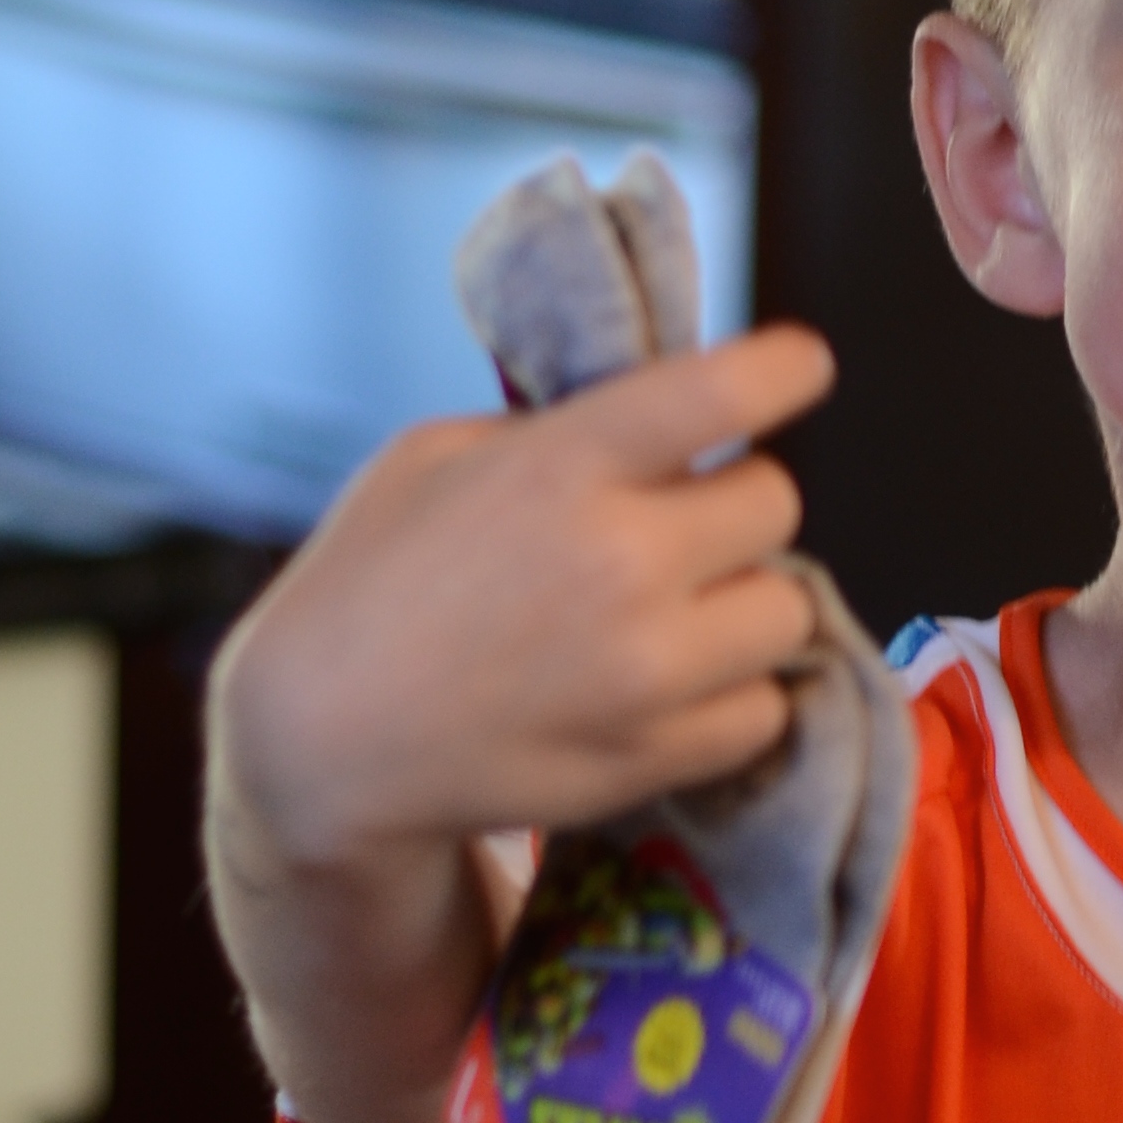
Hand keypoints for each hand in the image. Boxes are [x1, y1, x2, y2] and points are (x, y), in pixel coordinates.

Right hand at [204, 325, 834, 1122]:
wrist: (322, 746)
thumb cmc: (368, 585)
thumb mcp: (433, 456)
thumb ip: (557, 428)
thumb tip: (663, 419)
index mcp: (562, 468)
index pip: (723, 394)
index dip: (783, 369)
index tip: (800, 367)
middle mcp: (619, 562)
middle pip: (775, 503)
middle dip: (735, 505)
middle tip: (682, 526)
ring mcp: (647, 669)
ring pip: (788, 609)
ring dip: (743, 603)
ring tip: (678, 613)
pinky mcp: (657, 755)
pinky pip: (765, 708)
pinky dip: (733, 695)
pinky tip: (673, 685)